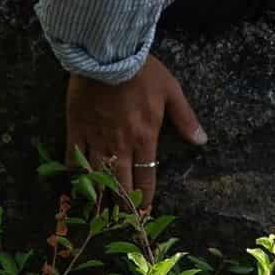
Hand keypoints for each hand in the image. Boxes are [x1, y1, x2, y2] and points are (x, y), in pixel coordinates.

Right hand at [66, 53, 205, 208]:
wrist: (108, 54)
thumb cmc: (143, 71)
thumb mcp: (171, 90)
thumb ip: (185, 118)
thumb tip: (201, 141)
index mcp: (145, 138)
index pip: (146, 179)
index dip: (144, 199)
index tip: (142, 214)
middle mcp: (120, 146)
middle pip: (121, 185)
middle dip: (122, 206)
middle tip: (121, 220)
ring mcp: (97, 139)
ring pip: (97, 177)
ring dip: (99, 197)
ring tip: (99, 213)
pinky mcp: (77, 129)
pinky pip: (73, 159)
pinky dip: (74, 175)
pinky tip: (75, 186)